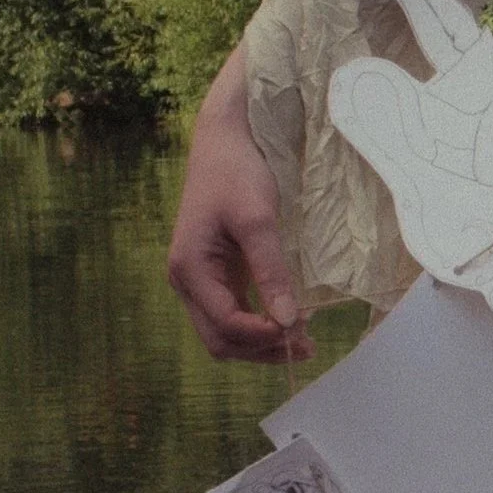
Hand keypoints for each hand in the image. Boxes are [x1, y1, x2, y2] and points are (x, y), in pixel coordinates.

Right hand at [167, 48, 311, 363]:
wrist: (222, 142)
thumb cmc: (237, 173)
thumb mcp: (258, 220)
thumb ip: (271, 271)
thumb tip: (288, 321)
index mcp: (189, 267)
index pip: (225, 323)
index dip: (262, 336)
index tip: (300, 333)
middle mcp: (185, 280)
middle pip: (219, 339)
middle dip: (261, 349)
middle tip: (306, 348)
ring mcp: (196, 280)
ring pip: (223, 332)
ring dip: (259, 342)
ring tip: (302, 342)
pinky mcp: (212, 274)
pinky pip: (230, 313)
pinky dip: (257, 324)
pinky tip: (287, 321)